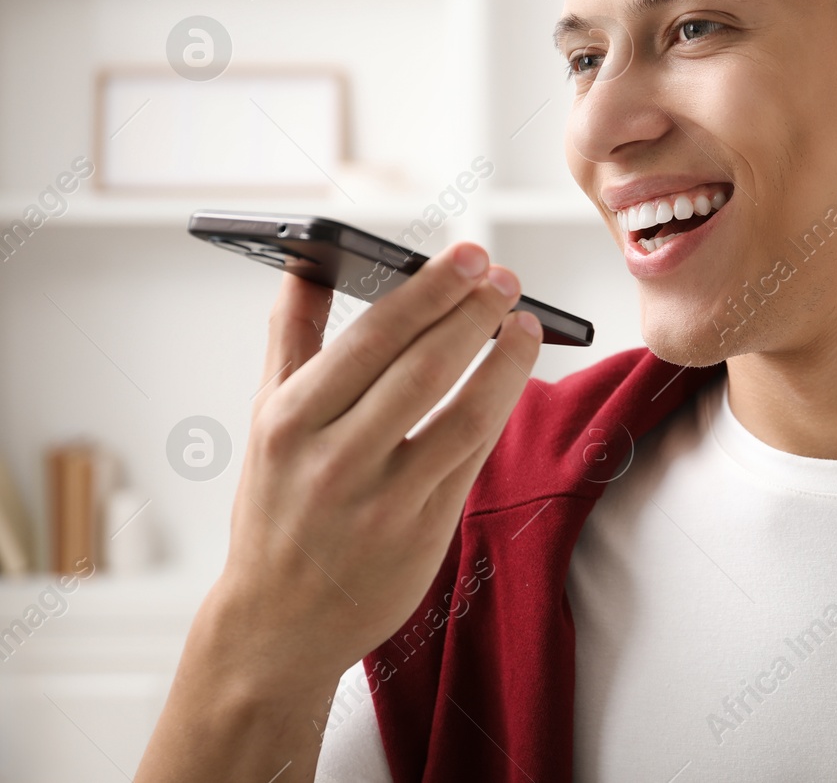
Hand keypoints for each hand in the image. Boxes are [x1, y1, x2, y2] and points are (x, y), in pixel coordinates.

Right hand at [136, 242, 540, 781]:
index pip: (371, 338)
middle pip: (422, 369)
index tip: (469, 256)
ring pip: (463, 414)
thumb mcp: (266, 421)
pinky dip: (500, 407)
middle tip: (506, 277)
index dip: (429, 291)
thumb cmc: (276, 507)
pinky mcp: (423, 533)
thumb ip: (291, 338)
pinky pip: (474, 456)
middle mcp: (333, 460)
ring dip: (506, 362)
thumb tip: (303, 263)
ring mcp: (383, 501)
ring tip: (526, 324)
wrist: (279, 624)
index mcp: (289, 422)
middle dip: (472, 314)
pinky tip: (513, 374)